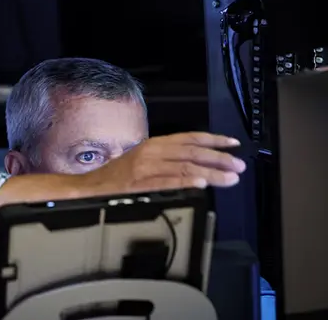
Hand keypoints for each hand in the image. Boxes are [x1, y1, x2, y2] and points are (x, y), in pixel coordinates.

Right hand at [81, 132, 244, 194]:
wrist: (89, 188)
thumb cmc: (115, 177)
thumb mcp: (141, 160)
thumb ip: (165, 160)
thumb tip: (195, 164)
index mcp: (153, 145)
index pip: (188, 138)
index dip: (212, 140)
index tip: (233, 144)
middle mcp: (150, 153)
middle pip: (191, 153)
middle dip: (218, 159)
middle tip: (238, 165)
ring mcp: (145, 169)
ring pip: (184, 168)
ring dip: (210, 173)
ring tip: (229, 178)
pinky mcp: (139, 185)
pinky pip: (166, 183)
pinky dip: (185, 183)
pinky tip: (200, 185)